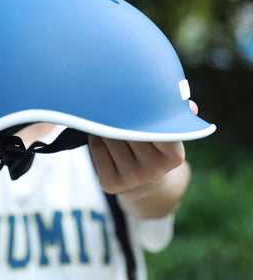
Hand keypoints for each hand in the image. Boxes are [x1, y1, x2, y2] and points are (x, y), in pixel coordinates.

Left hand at [87, 101, 196, 217]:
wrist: (142, 180)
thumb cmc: (154, 145)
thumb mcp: (168, 133)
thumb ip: (177, 117)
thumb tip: (191, 105)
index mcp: (174, 155)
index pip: (156, 126)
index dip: (143, 112)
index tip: (136, 102)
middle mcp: (154, 170)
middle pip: (129, 129)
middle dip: (121, 115)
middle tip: (117, 104)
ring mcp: (132, 178)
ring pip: (110, 137)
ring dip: (106, 126)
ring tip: (111, 124)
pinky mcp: (111, 183)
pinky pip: (97, 149)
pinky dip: (96, 139)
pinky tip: (103, 139)